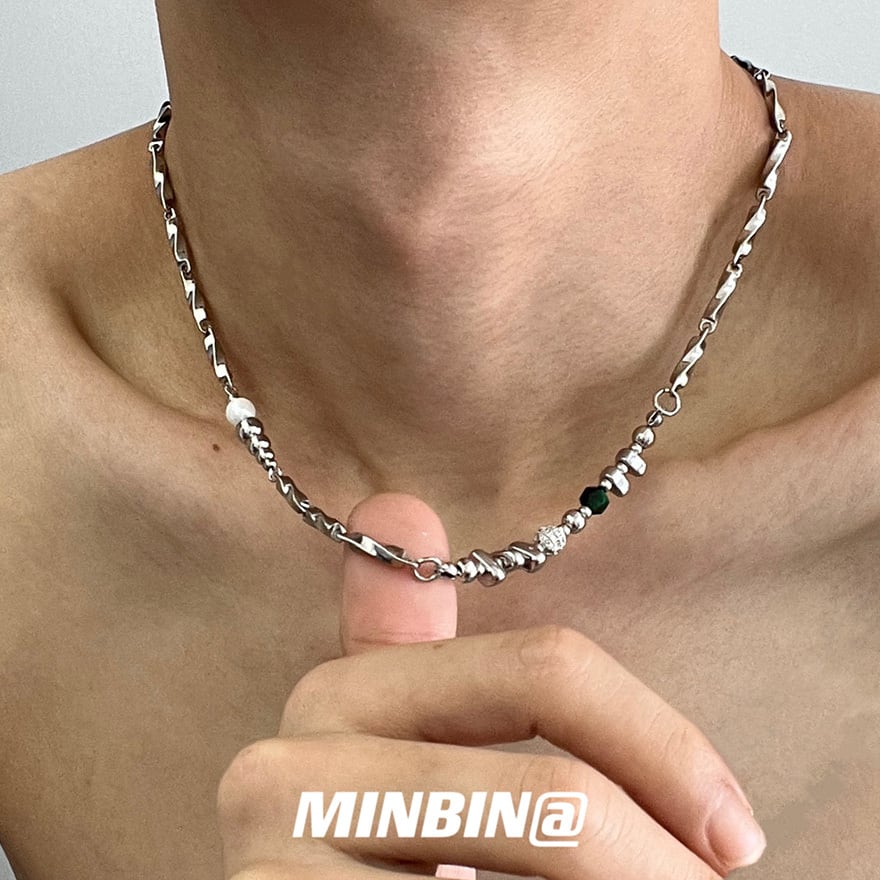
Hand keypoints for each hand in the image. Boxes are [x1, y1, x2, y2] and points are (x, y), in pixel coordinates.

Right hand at [216, 493, 766, 878]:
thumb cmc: (384, 865)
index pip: (541, 670)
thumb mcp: (398, 760)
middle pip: (556, 797)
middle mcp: (283, 770)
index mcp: (337, 696)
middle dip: (660, 861)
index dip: (660, 743)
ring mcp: (274, 858)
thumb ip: (401, 644)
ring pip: (539, 867)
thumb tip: (399, 504)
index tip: (732, 829)